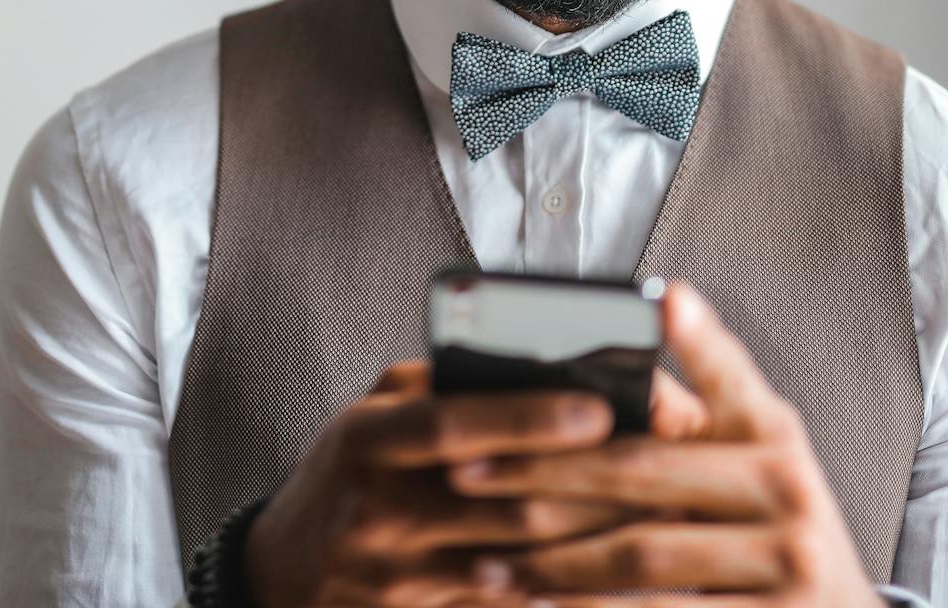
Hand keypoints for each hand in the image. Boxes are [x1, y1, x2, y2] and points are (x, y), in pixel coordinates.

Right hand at [242, 360, 635, 606]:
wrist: (281, 576)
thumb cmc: (342, 478)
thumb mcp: (369, 414)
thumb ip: (436, 387)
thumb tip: (529, 363)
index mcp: (366, 440)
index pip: (452, 424)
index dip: (528, 417)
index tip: (599, 407)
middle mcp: (380, 511)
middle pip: (503, 503)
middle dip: (593, 486)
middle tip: (666, 467)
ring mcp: (399, 576)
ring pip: (519, 562)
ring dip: (594, 542)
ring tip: (660, 519)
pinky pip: (507, 604)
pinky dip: (563, 588)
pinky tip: (611, 574)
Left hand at [443, 281, 882, 606]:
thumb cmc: (769, 529)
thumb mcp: (754, 457)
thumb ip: (702, 401)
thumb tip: (659, 304)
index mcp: (776, 433)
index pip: (728, 375)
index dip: (698, 338)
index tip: (661, 296)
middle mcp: (791, 488)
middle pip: (643, 472)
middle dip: (543, 471)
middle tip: (465, 470)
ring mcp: (788, 561)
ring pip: (642, 553)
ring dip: (550, 557)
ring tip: (481, 558)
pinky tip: (536, 605)